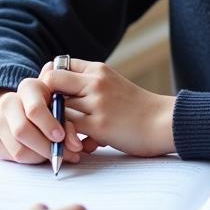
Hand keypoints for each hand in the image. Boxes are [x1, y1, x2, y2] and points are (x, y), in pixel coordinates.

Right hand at [0, 83, 88, 165]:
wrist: (18, 111)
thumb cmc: (47, 109)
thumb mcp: (60, 109)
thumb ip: (69, 125)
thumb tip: (76, 146)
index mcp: (27, 88)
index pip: (34, 109)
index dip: (49, 124)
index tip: (60, 136)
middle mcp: (8, 102)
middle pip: (22, 131)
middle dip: (45, 147)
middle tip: (63, 154)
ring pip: (19, 149)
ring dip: (40, 157)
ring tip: (54, 155)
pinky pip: (13, 158)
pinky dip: (30, 160)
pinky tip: (39, 154)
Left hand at [41, 59, 175, 157]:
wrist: (164, 122)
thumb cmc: (137, 107)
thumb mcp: (112, 84)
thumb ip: (89, 83)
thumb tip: (58, 92)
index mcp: (97, 69)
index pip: (57, 65)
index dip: (48, 81)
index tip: (52, 98)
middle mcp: (95, 82)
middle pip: (51, 82)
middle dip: (45, 101)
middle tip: (52, 118)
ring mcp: (96, 102)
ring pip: (57, 108)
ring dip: (58, 123)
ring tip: (72, 135)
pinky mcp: (100, 125)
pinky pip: (69, 129)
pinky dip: (70, 139)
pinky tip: (86, 145)